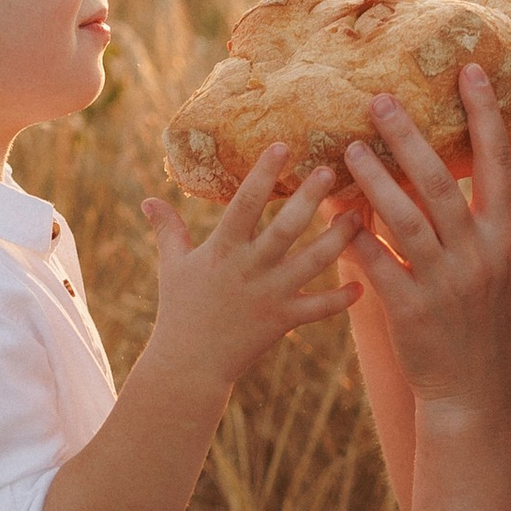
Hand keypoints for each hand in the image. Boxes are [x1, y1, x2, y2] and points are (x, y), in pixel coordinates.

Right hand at [141, 144, 357, 395]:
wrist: (189, 364)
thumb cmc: (180, 310)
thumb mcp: (172, 266)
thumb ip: (167, 229)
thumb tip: (148, 200)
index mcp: (222, 249)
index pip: (244, 203)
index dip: (263, 174)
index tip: (282, 146)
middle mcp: (249, 268)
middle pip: (285, 228)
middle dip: (309, 198)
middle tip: (330, 171)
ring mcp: (270, 295)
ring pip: (312, 262)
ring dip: (338, 240)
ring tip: (357, 216)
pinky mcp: (283, 320)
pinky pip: (318, 309)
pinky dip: (340, 300)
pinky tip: (361, 286)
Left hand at [341, 68, 510, 425]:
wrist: (476, 397)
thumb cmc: (484, 329)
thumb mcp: (496, 273)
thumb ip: (474, 226)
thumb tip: (447, 172)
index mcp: (505, 239)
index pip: (498, 163)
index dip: (484, 114)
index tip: (468, 69)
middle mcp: (480, 255)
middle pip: (441, 181)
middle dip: (409, 135)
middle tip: (378, 99)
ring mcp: (445, 284)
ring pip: (405, 217)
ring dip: (373, 179)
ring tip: (347, 149)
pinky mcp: (411, 312)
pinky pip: (377, 263)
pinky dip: (355, 236)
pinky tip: (333, 213)